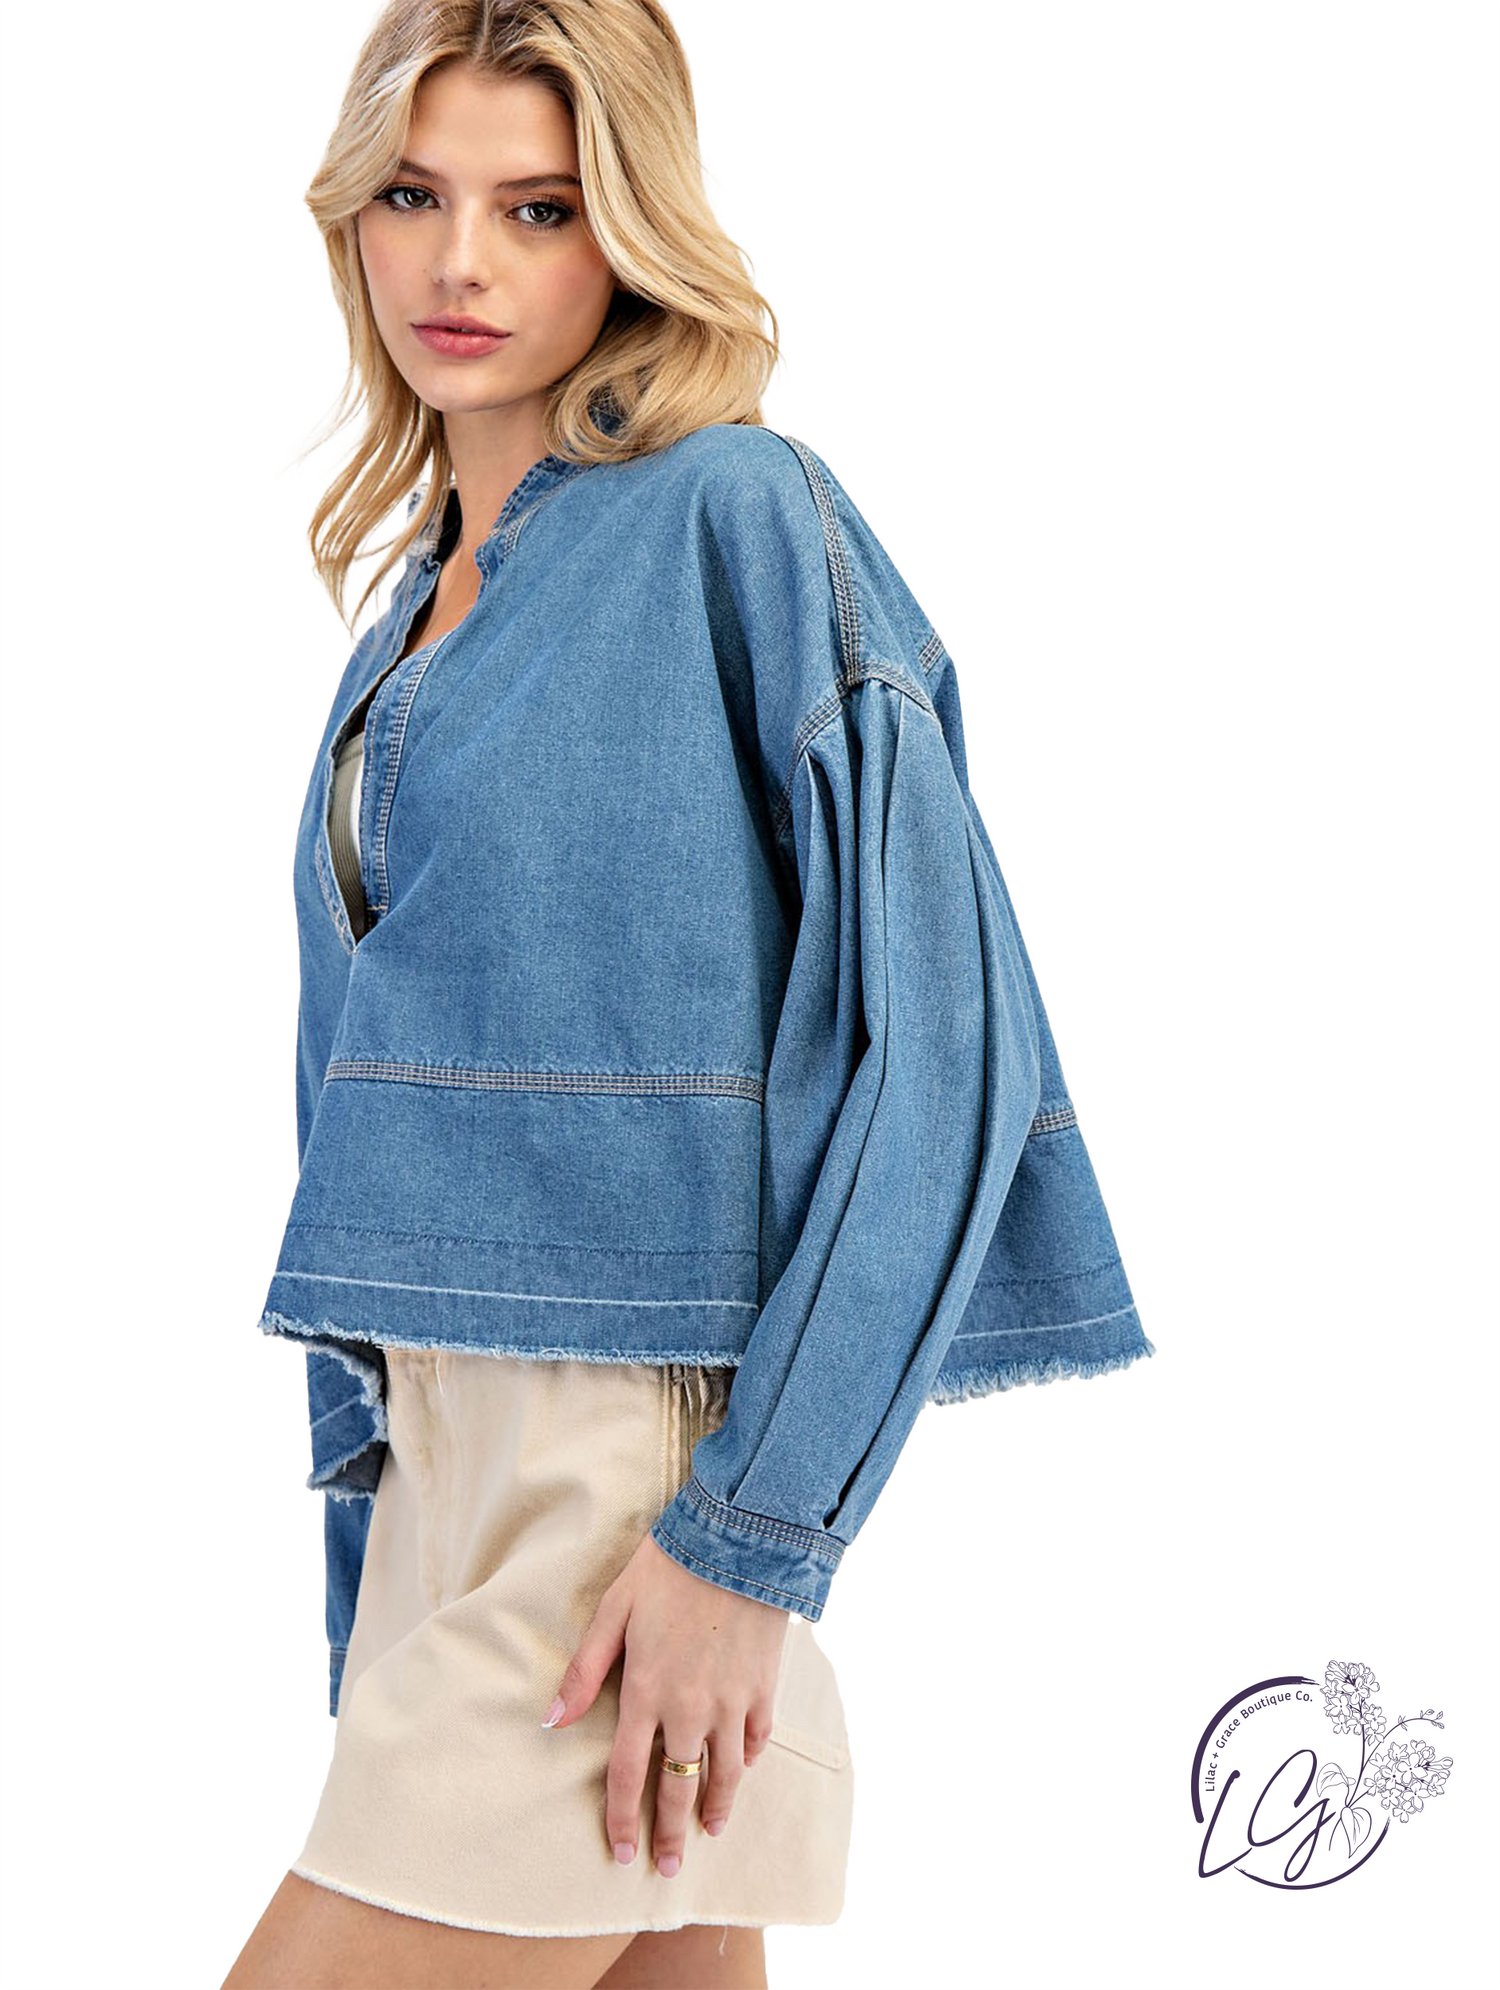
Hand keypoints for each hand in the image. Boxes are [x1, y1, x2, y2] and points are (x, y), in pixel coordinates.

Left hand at [541, 1530, 789, 1876]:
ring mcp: (732, 1702)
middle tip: (665, 1869)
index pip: (626, 1773)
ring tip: (709, 1831)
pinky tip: (741, 1771)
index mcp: (646, 1693)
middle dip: (670, 1833)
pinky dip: (748, 1760)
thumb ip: (584, 1670)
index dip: (621, 1817)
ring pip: (724, 1774)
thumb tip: (551, 1721)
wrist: (737, 1541)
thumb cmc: (667, 1570)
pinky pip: (757, 1739)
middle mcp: (690, 1709)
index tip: (621, 1852)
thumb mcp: (614, 1611)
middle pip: (678, 1787)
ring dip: (716, 1808)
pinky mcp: (764, 1687)